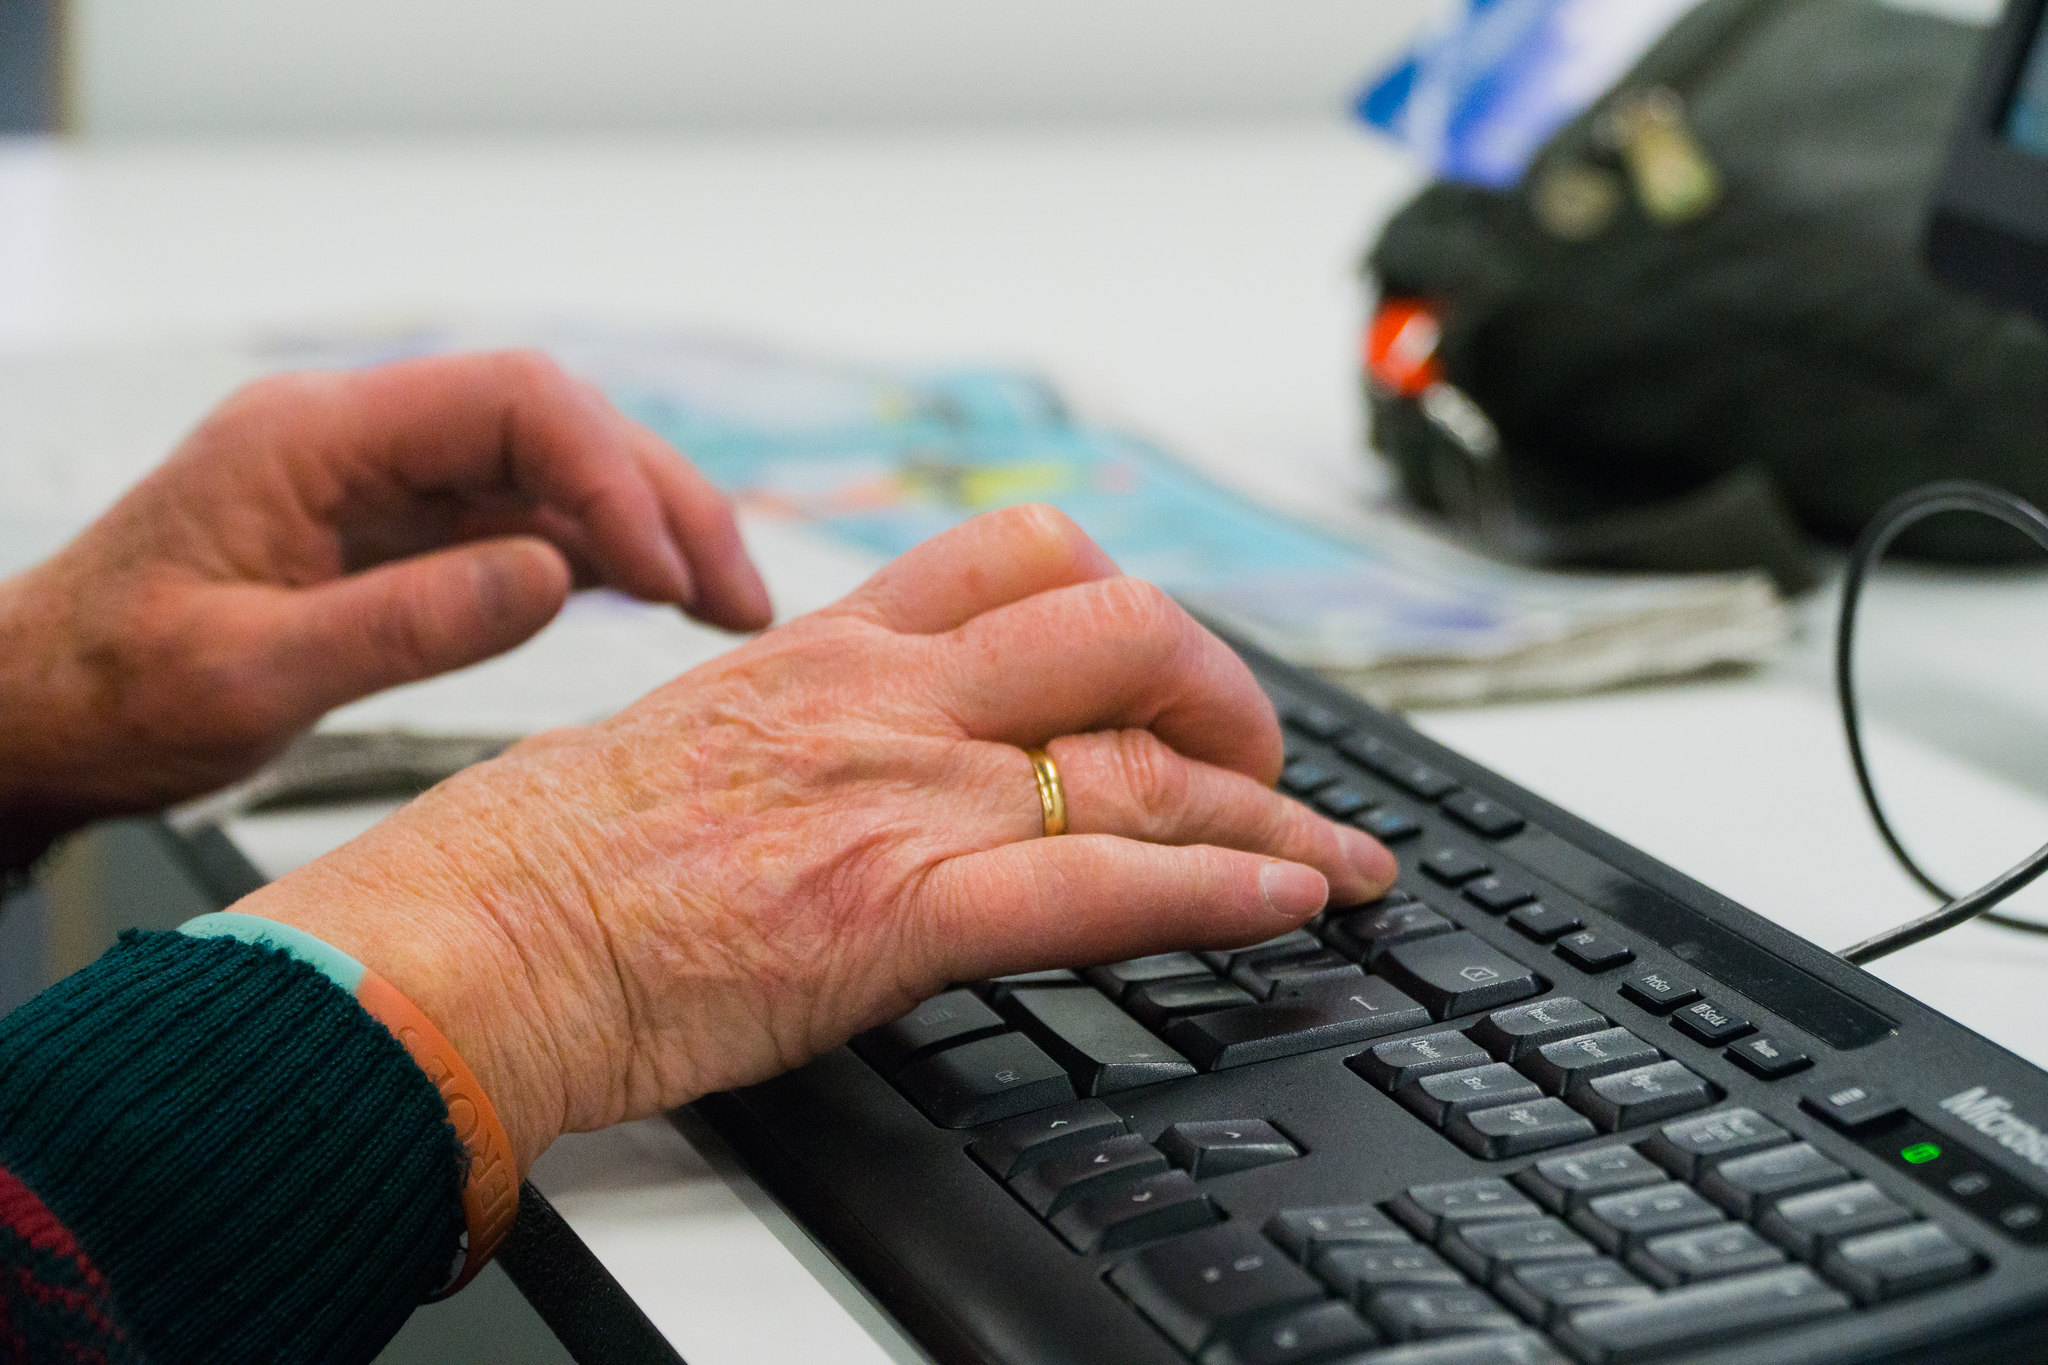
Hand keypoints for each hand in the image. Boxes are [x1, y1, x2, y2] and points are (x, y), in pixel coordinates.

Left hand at [0, 350, 769, 851]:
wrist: (40, 712)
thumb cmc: (110, 690)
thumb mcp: (245, 677)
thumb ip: (402, 623)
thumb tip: (559, 581)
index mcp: (314, 437)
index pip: (510, 401)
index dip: (607, 473)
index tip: (662, 573)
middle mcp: (365, 441)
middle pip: (558, 426)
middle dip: (663, 500)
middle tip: (741, 596)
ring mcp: (390, 484)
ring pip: (559, 473)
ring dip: (655, 531)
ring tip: (733, 608)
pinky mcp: (406, 533)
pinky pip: (531, 523)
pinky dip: (610, 561)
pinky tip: (666, 602)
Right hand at [238, 505, 1397, 1171]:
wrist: (475, 940)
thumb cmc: (549, 855)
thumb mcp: (692, 735)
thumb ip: (802, 722)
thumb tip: (854, 755)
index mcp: (831, 649)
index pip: (1023, 562)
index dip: (1127, 607)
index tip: (1167, 666)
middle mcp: (887, 699)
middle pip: (1118, 633)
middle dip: (1222, 692)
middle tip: (1257, 758)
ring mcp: (904, 795)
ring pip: (1143, 760)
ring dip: (1268, 809)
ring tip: (1333, 854)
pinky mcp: (903, 907)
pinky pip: (1103, 880)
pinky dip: (1219, 890)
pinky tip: (1293, 901)